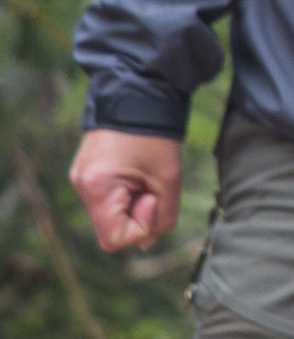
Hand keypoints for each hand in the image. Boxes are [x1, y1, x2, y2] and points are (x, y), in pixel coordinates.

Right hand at [69, 130, 183, 251]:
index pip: (114, 239)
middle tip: (150, 185)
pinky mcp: (85, 172)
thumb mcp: (169, 179)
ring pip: (109, 214)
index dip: (141, 226)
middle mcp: (80, 185)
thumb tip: (147, 243)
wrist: (141, 94)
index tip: (151, 196)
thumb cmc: (157, 136)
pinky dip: (124, 193)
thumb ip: (163, 217)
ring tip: (142, 175)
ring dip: (131, 203)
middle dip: (136, 215)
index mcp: (97, 187)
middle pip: (110, 228)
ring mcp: (79, 178)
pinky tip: (135, 171)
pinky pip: (106, 199)